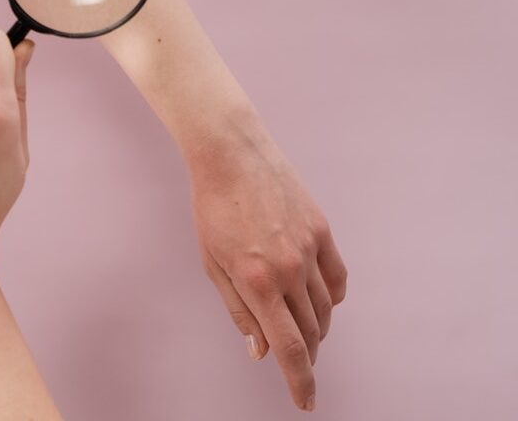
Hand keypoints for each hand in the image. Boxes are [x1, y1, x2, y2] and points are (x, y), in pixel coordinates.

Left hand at [189, 129, 346, 411]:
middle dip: (305, 356)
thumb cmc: (213, 210)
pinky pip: (338, 278)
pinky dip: (332, 299)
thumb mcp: (213, 264)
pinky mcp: (322, 230)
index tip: (306, 402)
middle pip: (310, 332)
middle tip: (297, 364)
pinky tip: (321, 303)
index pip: (288, 347)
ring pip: (327, 308)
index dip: (299, 381)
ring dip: (318, 330)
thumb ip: (239, 310)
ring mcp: (310, 247)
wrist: (232, 155)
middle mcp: (290, 268)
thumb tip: (259, 351)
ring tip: (305, 335)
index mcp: (257, 281)